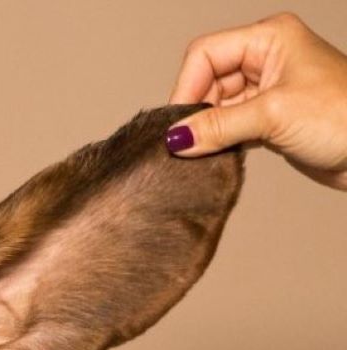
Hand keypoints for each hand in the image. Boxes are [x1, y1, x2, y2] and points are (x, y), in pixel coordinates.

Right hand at [166, 12, 346, 189]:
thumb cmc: (344, 117)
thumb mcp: (272, 116)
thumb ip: (218, 126)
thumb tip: (175, 138)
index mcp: (269, 38)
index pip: (206, 54)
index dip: (187, 87)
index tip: (178, 124)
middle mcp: (266, 58)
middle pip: (207, 80)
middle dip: (197, 112)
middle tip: (189, 144)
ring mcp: (268, 89)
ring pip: (217, 106)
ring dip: (208, 130)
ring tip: (205, 152)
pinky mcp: (270, 118)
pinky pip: (230, 126)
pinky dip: (220, 141)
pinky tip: (217, 155)